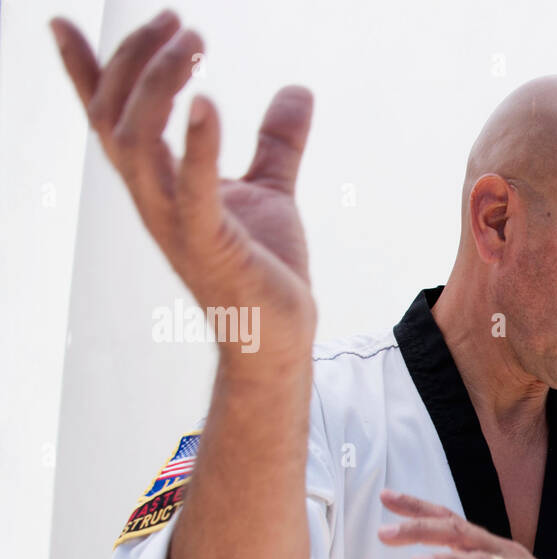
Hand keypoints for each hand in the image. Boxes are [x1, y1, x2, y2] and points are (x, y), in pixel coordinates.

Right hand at [50, 9, 317, 363]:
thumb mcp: (270, 189)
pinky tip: (207, 103)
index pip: (108, 118)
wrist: (280, 334)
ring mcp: (174, 221)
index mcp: (158, 183)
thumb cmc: (266, 269)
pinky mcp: (209, 243)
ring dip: (159, 84)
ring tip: (193, 42)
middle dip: (136, 59)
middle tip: (179, 21)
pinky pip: (190, 188)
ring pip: (135, 141)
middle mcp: (153, 198)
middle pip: (113, 115)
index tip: (63, 22)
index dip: (83, 70)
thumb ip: (276, 141)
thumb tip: (298, 91)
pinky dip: (196, 144)